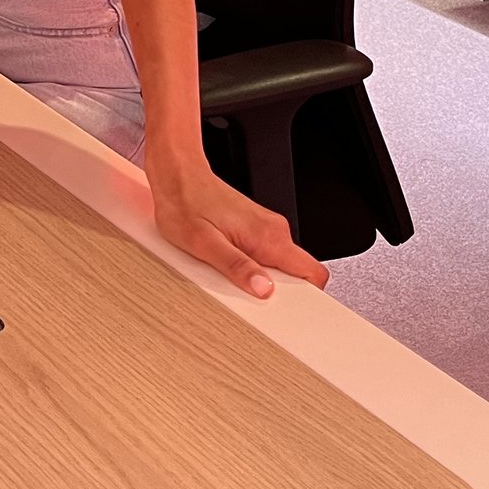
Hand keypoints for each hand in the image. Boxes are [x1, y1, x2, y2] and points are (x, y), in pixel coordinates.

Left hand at [148, 160, 328, 298]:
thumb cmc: (185, 203)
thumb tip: (262, 288)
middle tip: (247, 296)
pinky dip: (252, 268)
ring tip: (229, 277)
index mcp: (268, 235)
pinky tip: (226, 265)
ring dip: (261, 279)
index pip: (313, 272)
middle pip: (297, 273)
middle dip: (278, 292)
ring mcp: (265, 228)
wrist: (176, 175)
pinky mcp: (254, 228)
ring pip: (280, 266)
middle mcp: (273, 229)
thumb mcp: (204, 244)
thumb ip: (236, 267)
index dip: (309, 298)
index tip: (292, 312)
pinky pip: (265, 256)